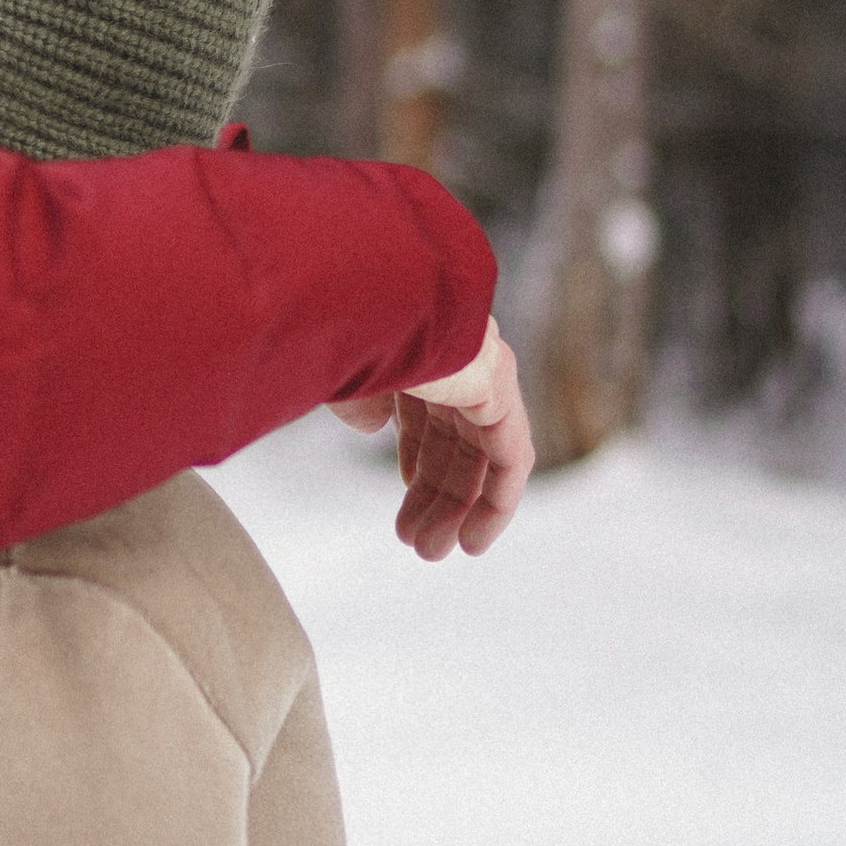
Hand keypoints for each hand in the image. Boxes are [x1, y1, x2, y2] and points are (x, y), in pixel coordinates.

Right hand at [330, 315, 533, 560]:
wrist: (361, 293)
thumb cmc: (334, 324)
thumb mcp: (336, 374)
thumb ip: (354, 401)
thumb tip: (370, 426)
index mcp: (414, 351)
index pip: (428, 415)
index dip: (418, 463)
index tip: (405, 505)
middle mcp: (454, 359)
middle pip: (455, 441)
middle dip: (435, 495)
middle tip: (416, 543)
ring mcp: (480, 372)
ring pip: (481, 456)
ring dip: (458, 508)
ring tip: (433, 552)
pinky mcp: (498, 392)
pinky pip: (510, 459)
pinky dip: (496, 502)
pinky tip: (474, 541)